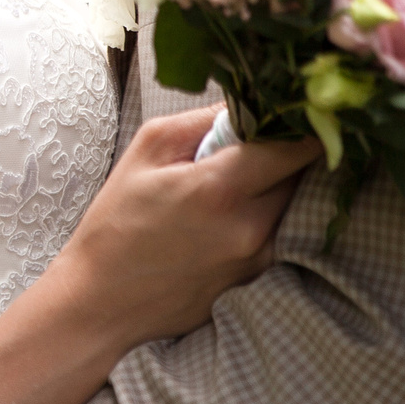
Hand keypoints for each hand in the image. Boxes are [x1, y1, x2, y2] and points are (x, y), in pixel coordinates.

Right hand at [53, 109, 318, 350]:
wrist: (102, 299)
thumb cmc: (116, 221)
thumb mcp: (148, 149)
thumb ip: (204, 119)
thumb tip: (250, 104)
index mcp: (220, 189)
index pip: (296, 147)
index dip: (301, 124)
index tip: (295, 111)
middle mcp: (251, 228)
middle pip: (300, 174)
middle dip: (283, 152)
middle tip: (251, 144)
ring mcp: (259, 259)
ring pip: (292, 203)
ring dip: (274, 185)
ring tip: (230, 183)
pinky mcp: (258, 279)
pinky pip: (278, 232)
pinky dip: (263, 215)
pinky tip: (225, 217)